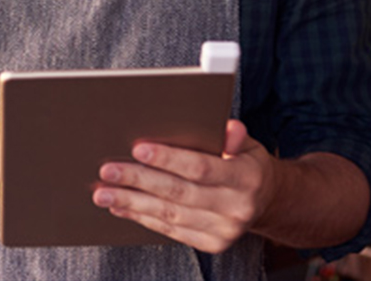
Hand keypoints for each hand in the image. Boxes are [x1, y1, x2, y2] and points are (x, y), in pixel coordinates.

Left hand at [91, 120, 278, 252]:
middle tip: (108, 171)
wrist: (266, 201)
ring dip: (132, 203)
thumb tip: (227, 127)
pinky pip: (170, 230)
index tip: (137, 148)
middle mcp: (236, 208)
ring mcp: (224, 230)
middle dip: (139, 180)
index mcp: (246, 178)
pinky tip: (120, 206)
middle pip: (179, 193)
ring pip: (170, 215)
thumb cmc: (246, 163)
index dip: (168, 158)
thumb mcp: (247, 144)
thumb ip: (233, 135)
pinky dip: (142, 217)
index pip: (201, 167)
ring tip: (103, 192)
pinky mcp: (211, 243)